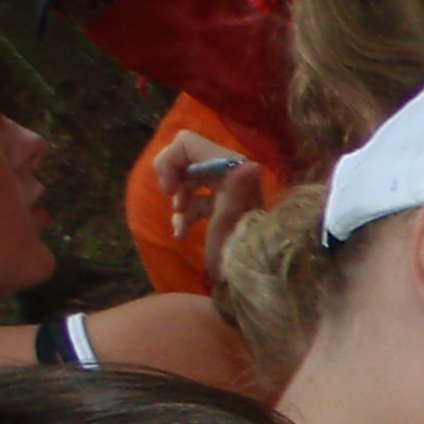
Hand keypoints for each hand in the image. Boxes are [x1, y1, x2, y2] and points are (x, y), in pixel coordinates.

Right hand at [152, 128, 263, 276]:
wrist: (246, 280)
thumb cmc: (236, 250)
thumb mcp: (230, 220)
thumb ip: (235, 189)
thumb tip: (253, 165)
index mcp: (233, 170)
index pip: (187, 143)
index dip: (170, 161)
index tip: (169, 188)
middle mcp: (230, 174)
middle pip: (185, 159)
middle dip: (174, 181)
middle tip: (175, 203)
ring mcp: (225, 190)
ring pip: (187, 182)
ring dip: (179, 202)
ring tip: (181, 224)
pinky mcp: (221, 206)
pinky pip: (195, 200)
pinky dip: (185, 215)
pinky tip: (181, 234)